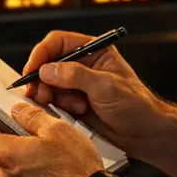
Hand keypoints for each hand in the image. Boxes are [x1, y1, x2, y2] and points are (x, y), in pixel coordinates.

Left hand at [0, 102, 103, 176]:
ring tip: (51, 154)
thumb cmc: (76, 167)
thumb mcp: (56, 129)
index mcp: (8, 154)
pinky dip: (33, 175)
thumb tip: (17, 110)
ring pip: (13, 167)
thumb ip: (31, 116)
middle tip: (36, 132)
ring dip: (25, 158)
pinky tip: (54, 171)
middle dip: (12, 139)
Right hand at [22, 30, 164, 155]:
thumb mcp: (106, 87)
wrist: (144, 134)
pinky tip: (73, 113)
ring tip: (70, 107)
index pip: (59, 42)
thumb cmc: (136, 105)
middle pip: (48, 63)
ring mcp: (77, 85)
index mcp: (94, 51)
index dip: (42, 53)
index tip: (32, 70)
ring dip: (52, 96)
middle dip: (42, 79)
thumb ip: (76, 76)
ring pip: (48, 84)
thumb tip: (48, 70)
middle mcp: (83, 65)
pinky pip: (53, 101)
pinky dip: (56, 107)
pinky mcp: (73, 103)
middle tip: (40, 94)